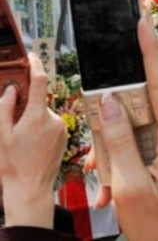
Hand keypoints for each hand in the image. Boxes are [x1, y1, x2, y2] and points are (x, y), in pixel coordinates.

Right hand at [0, 53, 66, 227]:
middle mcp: (54, 119)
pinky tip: (34, 142)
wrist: (31, 187)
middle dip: (27, 104)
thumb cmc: (13, 164)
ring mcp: (62, 128)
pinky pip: (52, 122)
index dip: (35, 65)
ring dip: (34, 117)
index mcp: (38, 117)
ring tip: (24, 138)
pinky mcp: (65, 135)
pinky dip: (42, 125)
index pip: (40, 82)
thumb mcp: (2, 134)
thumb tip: (12, 89)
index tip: (31, 56)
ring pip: (45, 112)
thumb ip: (5, 108)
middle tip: (15, 119)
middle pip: (40, 100)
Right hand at [94, 12, 157, 240]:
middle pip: (147, 106)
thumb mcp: (130, 187)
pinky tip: (116, 179)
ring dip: (120, 144)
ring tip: (108, 179)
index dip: (150, 51)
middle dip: (117, 120)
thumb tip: (109, 102)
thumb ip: (119, 141)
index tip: (143, 21)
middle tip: (101, 153)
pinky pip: (150, 137)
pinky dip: (130, 152)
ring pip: (145, 123)